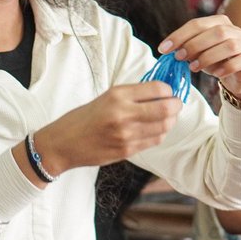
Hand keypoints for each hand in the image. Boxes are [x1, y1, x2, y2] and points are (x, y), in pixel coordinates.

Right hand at [33, 82, 181, 173]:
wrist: (64, 143)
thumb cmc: (84, 118)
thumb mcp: (106, 97)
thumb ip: (133, 95)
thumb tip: (161, 92)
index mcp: (117, 95)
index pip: (158, 89)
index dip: (169, 90)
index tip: (168, 92)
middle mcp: (123, 114)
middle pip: (166, 109)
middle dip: (176, 106)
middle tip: (175, 104)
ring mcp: (126, 134)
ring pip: (164, 127)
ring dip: (170, 121)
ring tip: (165, 117)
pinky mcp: (127, 150)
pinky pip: (154, 141)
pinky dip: (160, 134)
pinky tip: (154, 130)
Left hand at [160, 15, 240, 100]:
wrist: (237, 77)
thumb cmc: (214, 61)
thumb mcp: (197, 53)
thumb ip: (186, 47)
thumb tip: (168, 49)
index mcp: (219, 22)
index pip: (197, 24)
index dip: (179, 35)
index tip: (163, 49)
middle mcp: (234, 30)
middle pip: (215, 32)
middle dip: (194, 44)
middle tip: (178, 57)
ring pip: (228, 46)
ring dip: (207, 57)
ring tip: (193, 68)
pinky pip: (238, 61)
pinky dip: (225, 67)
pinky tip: (214, 74)